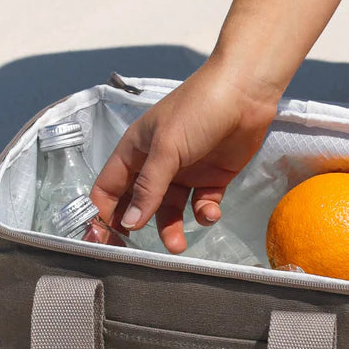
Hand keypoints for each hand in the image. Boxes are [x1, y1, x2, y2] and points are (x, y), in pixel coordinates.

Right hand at [90, 58, 281, 251]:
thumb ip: (148, 187)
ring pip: (171, 210)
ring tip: (177, 246)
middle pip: (139, 204)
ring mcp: (186, 172)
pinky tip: (210, 213)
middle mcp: (157, 164)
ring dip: (173, 228)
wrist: (245, 94)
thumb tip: (128, 222)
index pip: (109, 188)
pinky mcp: (214, 178)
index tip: (105, 241)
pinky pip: (202, 205)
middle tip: (140, 254)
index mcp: (135, 151)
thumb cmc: (198, 110)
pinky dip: (204, 214)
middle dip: (139, 227)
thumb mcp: (166, 148)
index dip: (103, 214)